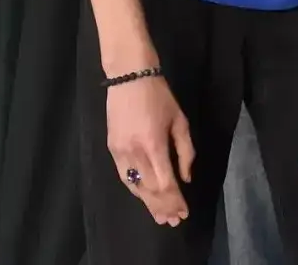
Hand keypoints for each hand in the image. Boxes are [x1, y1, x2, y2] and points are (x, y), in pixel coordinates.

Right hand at [106, 74, 194, 225]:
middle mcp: (134, 152)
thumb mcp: (180, 120)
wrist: (129, 77)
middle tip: (174, 220)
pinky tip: (144, 197)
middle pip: (149, 189)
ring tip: (160, 216)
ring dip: (148, 203)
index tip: (184, 211)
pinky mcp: (111, 148)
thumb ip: (185, 151)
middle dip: (163, 207)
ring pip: (135, 186)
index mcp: (154, 144)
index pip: (165, 183)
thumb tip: (186, 178)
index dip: (175, 200)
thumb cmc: (159, 96)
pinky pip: (124, 176)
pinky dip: (135, 190)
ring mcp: (120, 151)